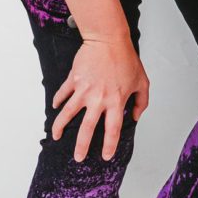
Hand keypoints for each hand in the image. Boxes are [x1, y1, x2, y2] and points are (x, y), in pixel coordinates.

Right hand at [52, 38, 149, 163]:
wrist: (108, 40)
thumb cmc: (126, 59)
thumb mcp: (142, 81)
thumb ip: (141, 102)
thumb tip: (135, 117)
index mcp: (116, 101)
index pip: (112, 129)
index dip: (109, 145)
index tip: (105, 156)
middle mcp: (98, 99)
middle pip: (87, 128)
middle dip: (81, 146)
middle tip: (78, 158)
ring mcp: (83, 90)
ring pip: (68, 113)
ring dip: (60, 126)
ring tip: (55, 136)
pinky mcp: (74, 79)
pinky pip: (63, 93)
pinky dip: (58, 101)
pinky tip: (55, 108)